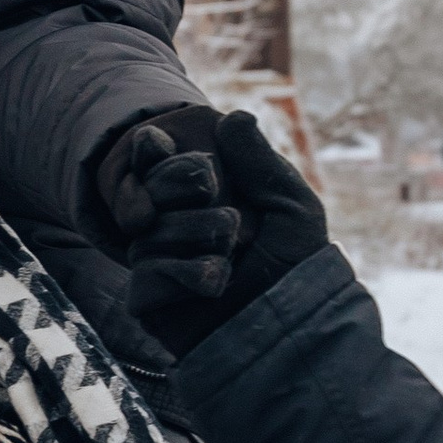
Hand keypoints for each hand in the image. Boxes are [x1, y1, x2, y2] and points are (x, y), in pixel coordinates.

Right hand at [106, 108, 327, 349]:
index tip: (167, 145)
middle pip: (150, 186)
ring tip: (232, 259)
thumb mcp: (289, 205)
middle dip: (189, 191)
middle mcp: (173, 228)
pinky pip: (147, 270)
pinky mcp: (148, 298)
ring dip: (201, 237)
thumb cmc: (296, 268)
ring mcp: (157, 262)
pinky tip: (216, 285)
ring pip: (151, 230)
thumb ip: (259, 160)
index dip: (156, 150)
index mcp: (200, 199)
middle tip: (231, 220)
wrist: (289, 326)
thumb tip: (234, 117)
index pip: (155, 159)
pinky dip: (187, 273)